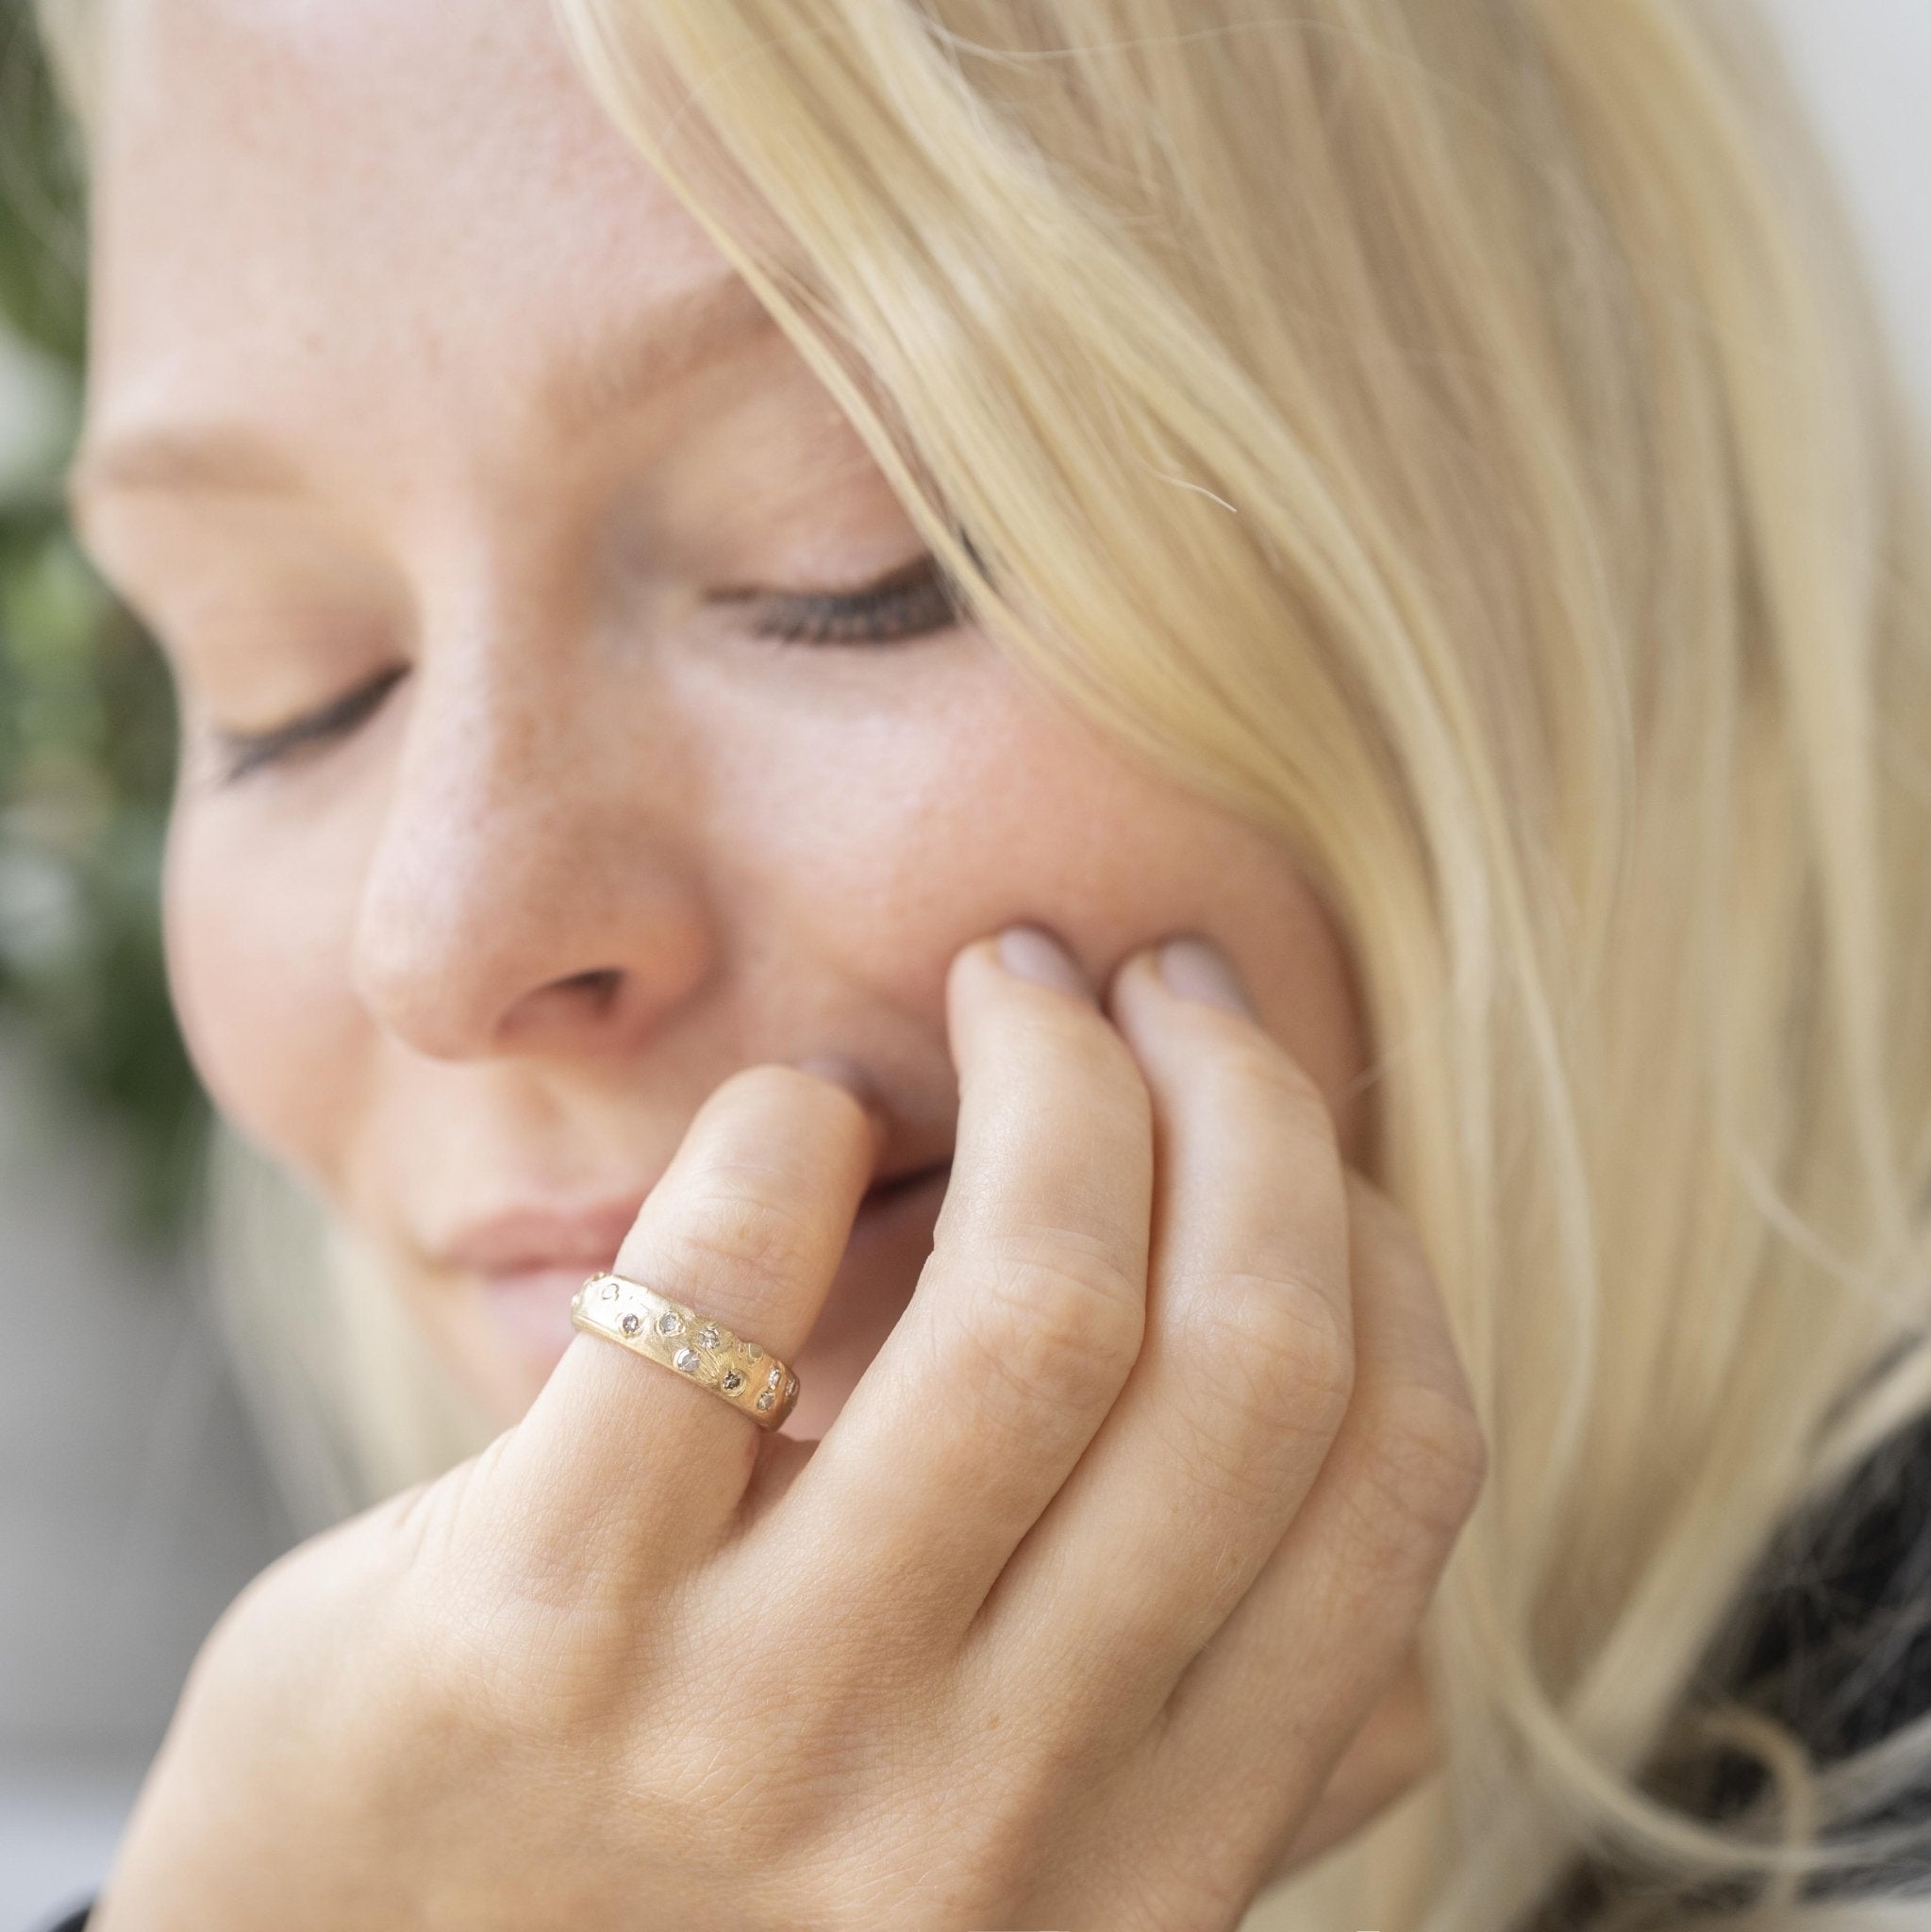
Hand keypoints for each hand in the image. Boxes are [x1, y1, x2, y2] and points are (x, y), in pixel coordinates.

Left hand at [91, 929, 1483, 1931]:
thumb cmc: (705, 1895)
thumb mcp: (1003, 1878)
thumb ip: (1202, 1725)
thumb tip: (1370, 1442)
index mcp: (1149, 1875)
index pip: (1387, 1483)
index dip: (1372, 1248)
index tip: (1294, 1138)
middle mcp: (988, 1827)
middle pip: (1243, 1361)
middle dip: (1246, 1102)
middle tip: (1164, 982)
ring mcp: (756, 1734)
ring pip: (1035, 1308)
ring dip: (1053, 1073)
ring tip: (1011, 985)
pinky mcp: (531, 1627)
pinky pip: (724, 1280)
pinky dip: (789, 1129)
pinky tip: (794, 1112)